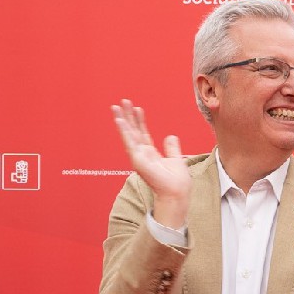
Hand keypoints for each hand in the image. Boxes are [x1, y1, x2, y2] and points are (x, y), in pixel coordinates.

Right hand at [112, 100, 191, 228]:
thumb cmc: (177, 181)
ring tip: (117, 107)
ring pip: (128, 135)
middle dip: (127, 116)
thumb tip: (171, 136)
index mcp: (150, 153)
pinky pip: (130, 143)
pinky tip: (121, 121)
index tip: (137, 108)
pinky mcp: (137, 160)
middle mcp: (142, 154)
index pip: (142, 133)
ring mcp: (138, 157)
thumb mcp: (176, 159)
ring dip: (122, 120)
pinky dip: (125, 132)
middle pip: (133, 131)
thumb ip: (172, 147)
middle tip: (122, 102)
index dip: (139, 120)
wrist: (176, 192)